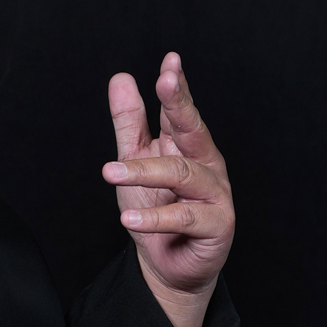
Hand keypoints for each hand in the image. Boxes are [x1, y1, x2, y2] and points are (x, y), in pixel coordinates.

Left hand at [102, 55, 234, 326]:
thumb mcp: (135, 161)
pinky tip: (128, 218)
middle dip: (179, 103)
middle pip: (193, 129)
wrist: (169, 265)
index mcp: (190, 146)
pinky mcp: (216, 225)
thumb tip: (121, 77)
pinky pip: (184, 216)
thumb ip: (130, 123)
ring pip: (182, 174)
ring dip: (144, 172)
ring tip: (109, 173)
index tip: (169, 61)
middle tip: (163, 81)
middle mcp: (208, 165)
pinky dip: (155, 218)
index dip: (177, 87)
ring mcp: (216, 194)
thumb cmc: (156, 209)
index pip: (183, 111)